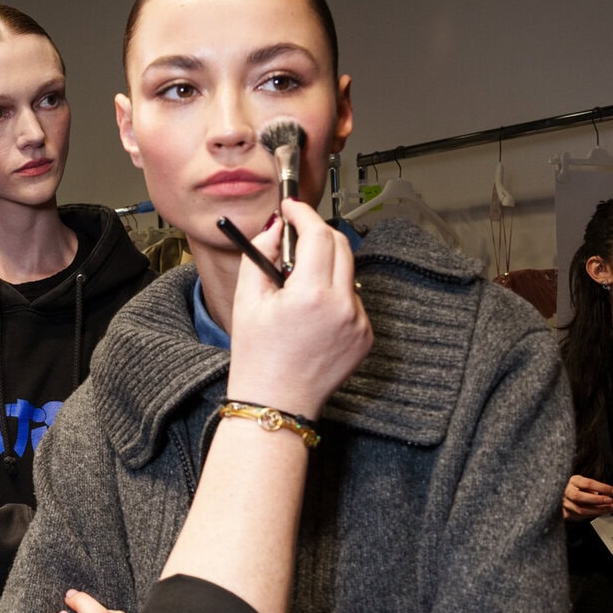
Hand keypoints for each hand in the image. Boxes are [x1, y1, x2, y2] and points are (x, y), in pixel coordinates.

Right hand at [224, 196, 371, 417]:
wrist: (276, 403)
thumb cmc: (257, 358)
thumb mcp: (247, 300)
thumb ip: (260, 253)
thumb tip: (275, 227)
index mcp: (312, 295)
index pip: (318, 234)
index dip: (303, 214)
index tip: (292, 208)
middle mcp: (343, 306)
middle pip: (340, 245)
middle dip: (316, 235)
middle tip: (293, 238)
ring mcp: (359, 322)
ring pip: (346, 271)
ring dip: (324, 266)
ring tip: (296, 290)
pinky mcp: (365, 336)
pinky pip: (352, 299)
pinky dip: (333, 295)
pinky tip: (311, 316)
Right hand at [563, 474, 612, 520]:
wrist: (564, 496)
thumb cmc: (579, 488)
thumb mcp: (586, 483)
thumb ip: (596, 488)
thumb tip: (611, 494)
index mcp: (574, 481)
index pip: (588, 484)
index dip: (603, 488)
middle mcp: (567, 492)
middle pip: (580, 497)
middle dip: (598, 500)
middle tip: (611, 501)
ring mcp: (565, 504)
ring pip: (581, 510)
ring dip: (599, 510)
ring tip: (610, 508)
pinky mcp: (567, 514)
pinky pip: (581, 517)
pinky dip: (594, 515)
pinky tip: (602, 512)